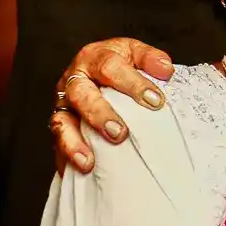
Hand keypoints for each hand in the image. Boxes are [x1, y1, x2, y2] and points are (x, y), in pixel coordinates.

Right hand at [53, 38, 172, 172]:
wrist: (102, 76)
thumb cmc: (123, 67)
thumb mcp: (137, 55)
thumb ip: (151, 60)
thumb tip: (166, 70)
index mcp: (96, 58)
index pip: (110, 67)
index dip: (132, 84)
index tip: (156, 102)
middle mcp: (75, 79)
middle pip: (81, 94)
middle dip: (99, 114)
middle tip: (120, 134)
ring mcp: (65, 105)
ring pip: (61, 122)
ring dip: (75, 142)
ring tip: (88, 161)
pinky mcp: (61, 127)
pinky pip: (59, 144)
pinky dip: (68, 157)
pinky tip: (81, 169)